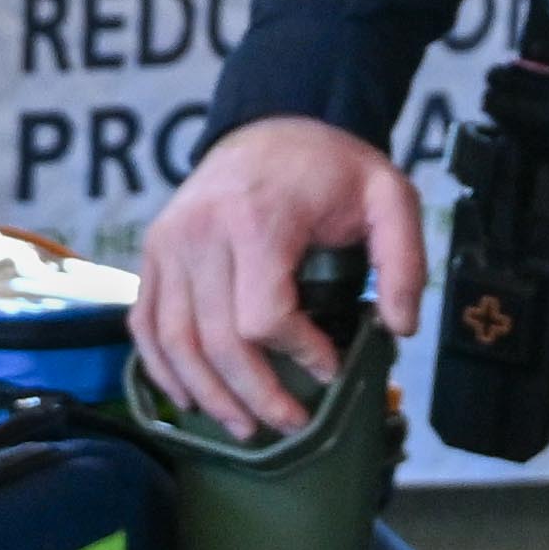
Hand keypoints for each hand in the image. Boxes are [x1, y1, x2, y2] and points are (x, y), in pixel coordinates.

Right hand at [133, 115, 417, 439]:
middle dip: (254, 395)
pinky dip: (162, 369)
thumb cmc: (329, 166)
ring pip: (175, 342)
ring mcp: (168, 244)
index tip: (330, 370)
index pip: (263, 316)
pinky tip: (190, 399)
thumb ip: (403, 260)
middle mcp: (201, 233)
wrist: (272, 121)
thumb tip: (397, 328)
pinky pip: (145, 323)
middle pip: (216, 340)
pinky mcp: (153, 253)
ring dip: (207, 395)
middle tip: (289, 426)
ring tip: (243, 428)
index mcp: (257, 219)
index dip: (298, 354)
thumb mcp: (387, 195)